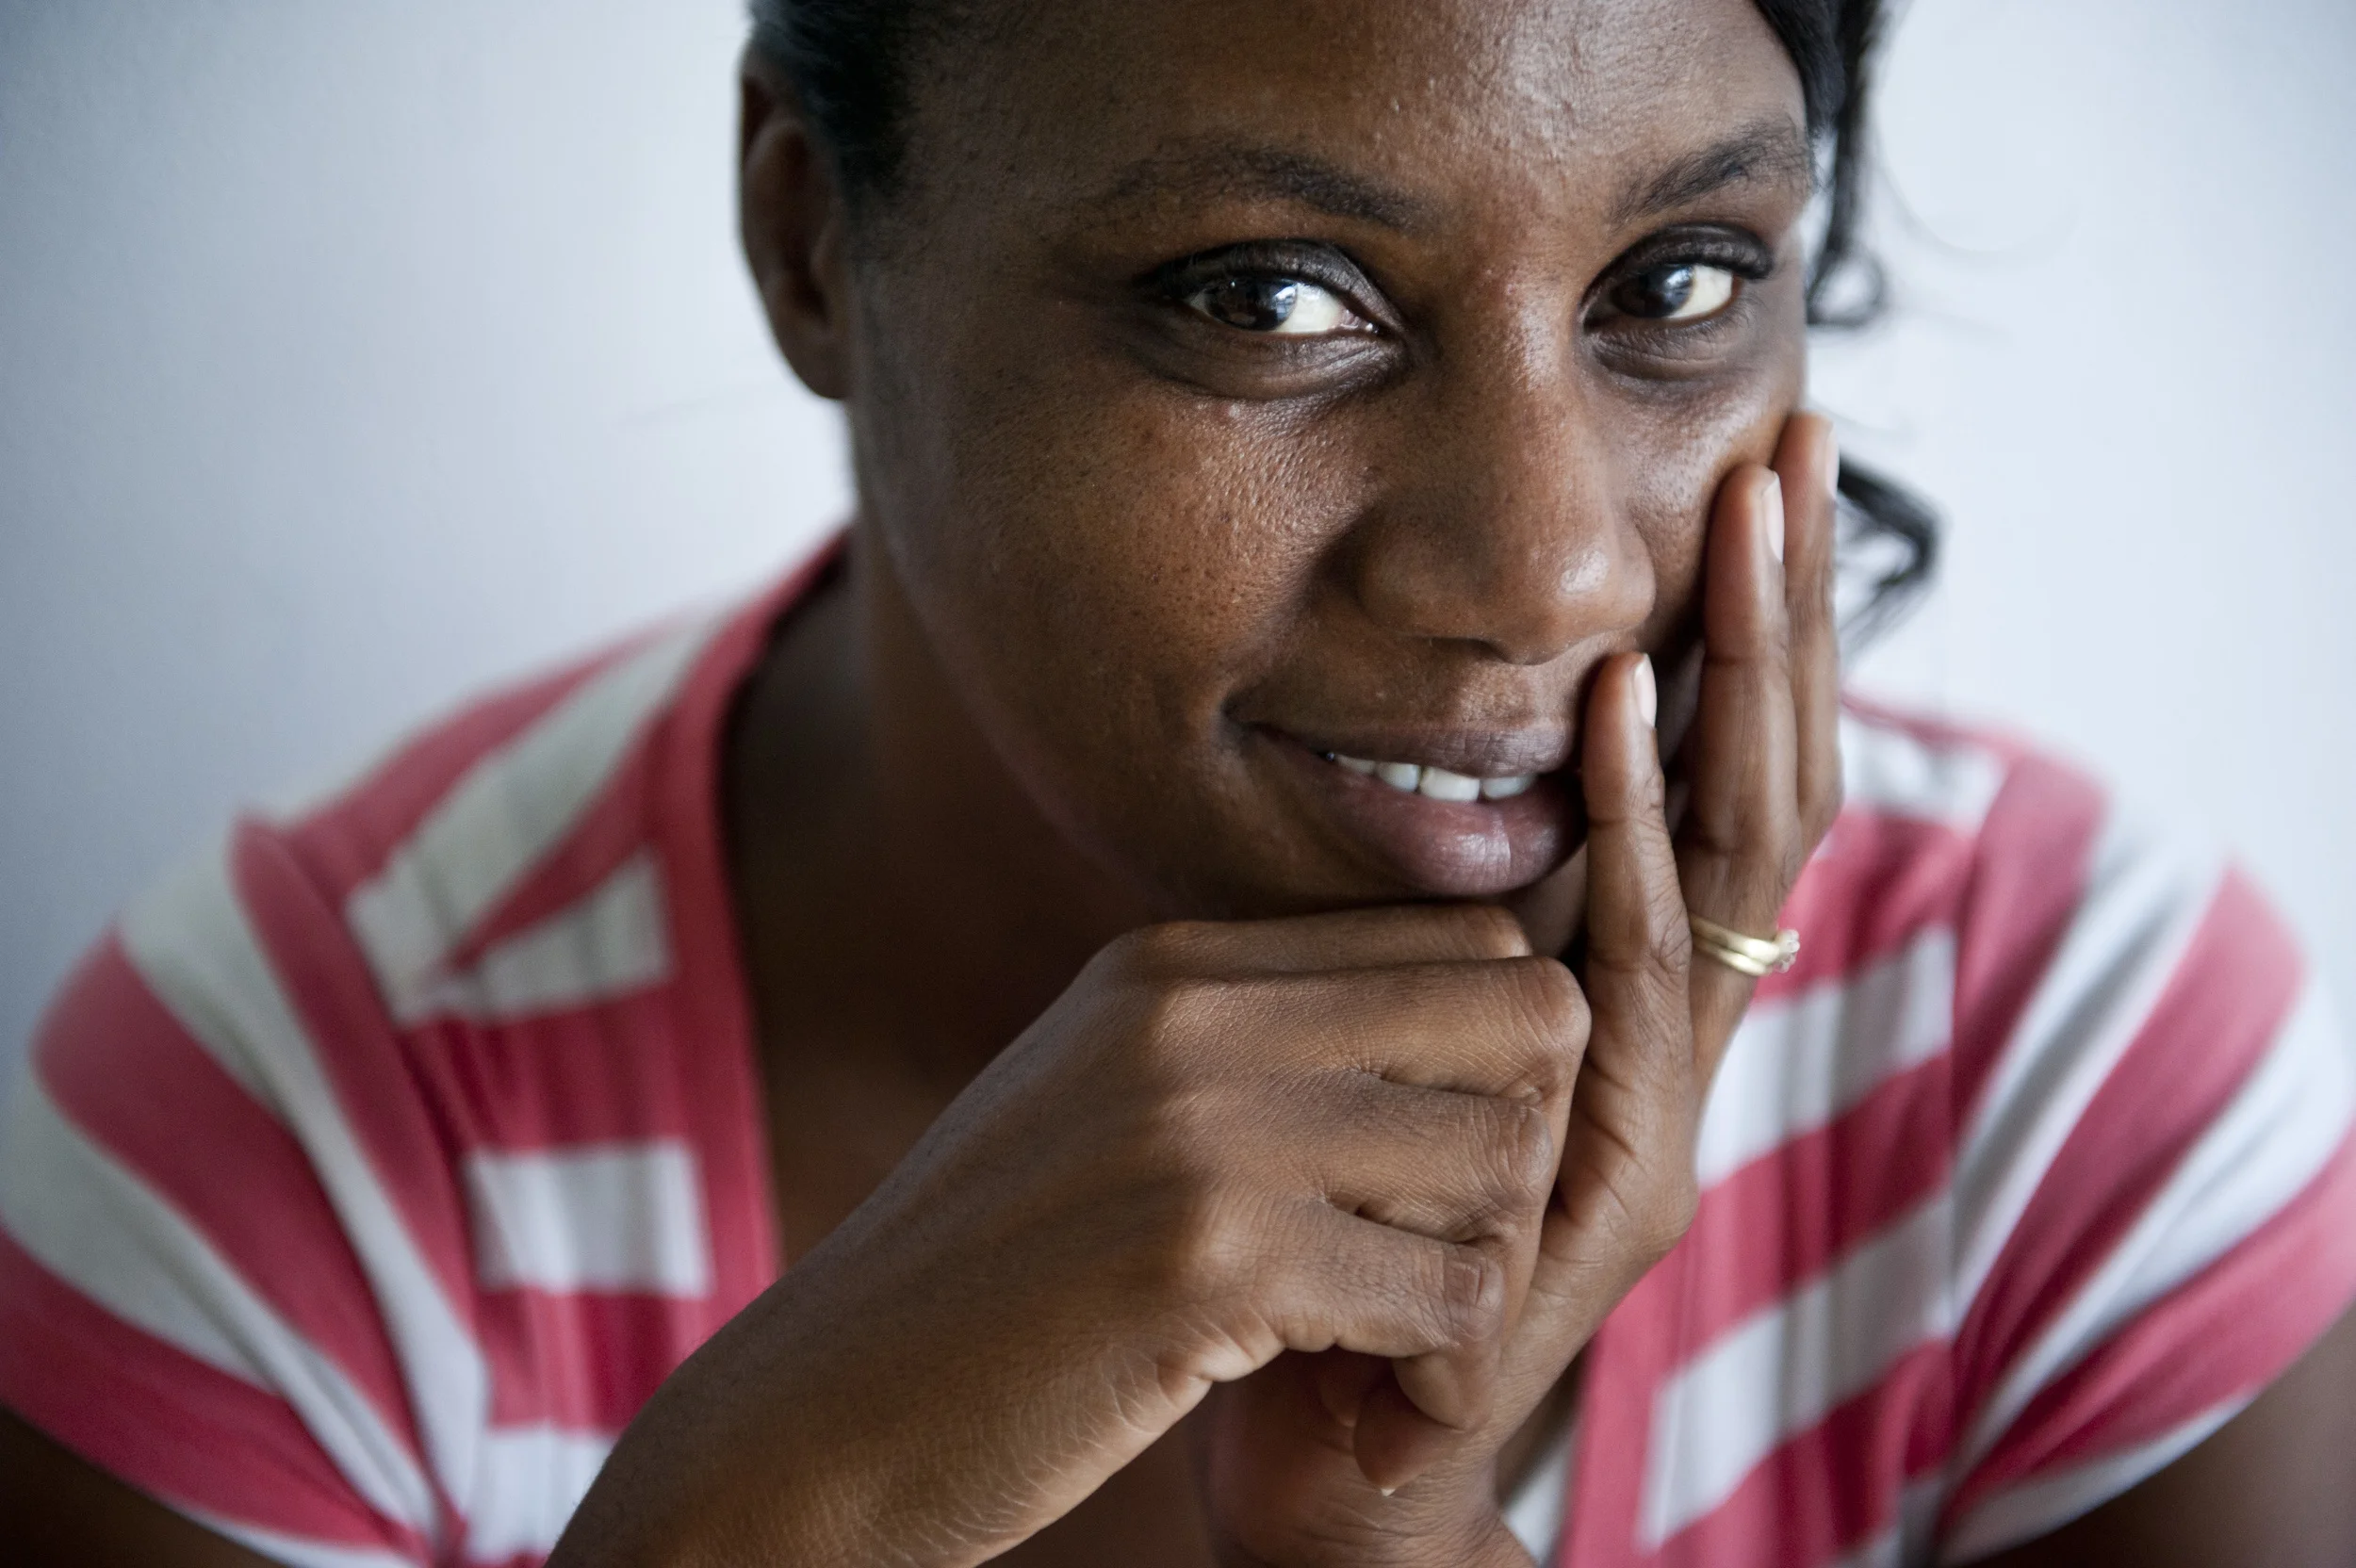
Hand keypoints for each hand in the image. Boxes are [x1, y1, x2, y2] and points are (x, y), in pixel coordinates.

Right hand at [552, 906, 1588, 1566]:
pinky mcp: (1210, 1257)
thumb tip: (1430, 1028)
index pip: (1460, 942)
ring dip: (1485, 1278)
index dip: (1496, 1070)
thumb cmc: (981, 1290)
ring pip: (1502, 1157)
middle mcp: (1194, 1012)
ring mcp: (1200, 1125)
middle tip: (1452, 1271)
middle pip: (1523, 1013)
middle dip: (1522, 1153)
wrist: (821, 1421)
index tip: (1437, 1193)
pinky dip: (1444, 1380)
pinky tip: (1375, 1425)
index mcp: (1172, 965)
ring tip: (1404, 1360)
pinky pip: (1449, 1296)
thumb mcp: (1102, 1111)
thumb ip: (1238, 1048)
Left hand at [1196, 412, 1845, 1566]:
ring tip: (1738, 522)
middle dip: (1785, 614)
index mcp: (1630, 988)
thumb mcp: (1395, 1019)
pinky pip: (1628, 974)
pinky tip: (1614, 703)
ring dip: (1735, 681)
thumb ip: (1444, 908)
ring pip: (1732, 861)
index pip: (1719, 776)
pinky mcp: (1615, 1182)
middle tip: (1794, 441)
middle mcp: (1674, 1037)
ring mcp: (1659, 1108)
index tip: (1751, 464)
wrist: (1312, 1441)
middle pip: (1763, 788)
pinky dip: (1621, 825)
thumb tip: (1433, 754)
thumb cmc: (1339, 1215)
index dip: (1751, 627)